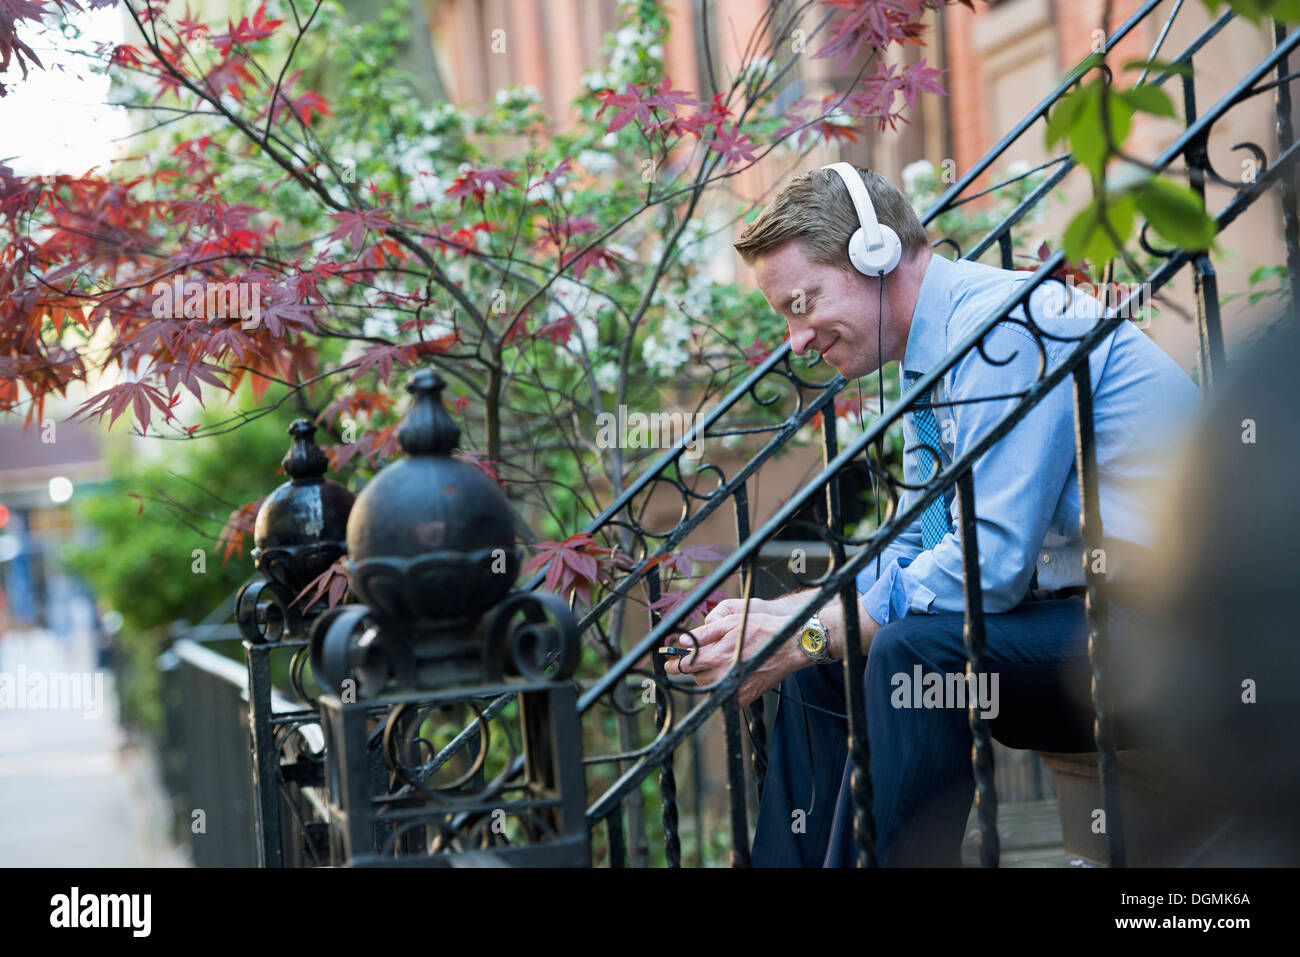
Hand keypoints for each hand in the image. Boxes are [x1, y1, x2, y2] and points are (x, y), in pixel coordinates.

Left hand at [663, 596, 808, 707]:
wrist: (789, 645)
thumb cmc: (761, 629)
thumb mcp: (730, 622)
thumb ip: (704, 634)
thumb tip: (683, 642)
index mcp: (717, 656)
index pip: (684, 666)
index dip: (673, 664)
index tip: (668, 663)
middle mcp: (724, 676)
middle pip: (696, 678)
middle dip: (695, 668)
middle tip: (704, 656)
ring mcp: (736, 689)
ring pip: (710, 688)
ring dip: (709, 677)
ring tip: (722, 662)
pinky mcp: (745, 698)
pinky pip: (725, 695)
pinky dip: (724, 686)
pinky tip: (734, 672)